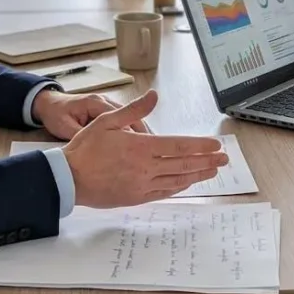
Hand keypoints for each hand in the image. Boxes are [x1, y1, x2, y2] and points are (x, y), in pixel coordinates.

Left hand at [32, 89, 147, 140]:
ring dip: (141, 134)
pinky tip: (139, 147)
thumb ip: (80, 135)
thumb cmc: (56, 114)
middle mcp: (105, 102)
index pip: (121, 116)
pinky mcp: (106, 113)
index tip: (142, 147)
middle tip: (154, 151)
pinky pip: (124, 122)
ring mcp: (107, 106)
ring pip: (130, 119)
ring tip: (152, 151)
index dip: (133, 132)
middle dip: (143, 134)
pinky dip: (133, 133)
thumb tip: (96, 149)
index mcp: (95, 103)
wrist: (48, 104)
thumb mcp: (64, 127)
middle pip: (131, 116)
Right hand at [63, 91, 228, 207]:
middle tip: (224, 159)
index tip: (215, 145)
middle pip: (183, 164)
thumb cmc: (86, 148)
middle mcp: (145, 167)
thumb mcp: (107, 121)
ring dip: (197, 175)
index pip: (178, 146)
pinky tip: (187, 183)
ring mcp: (142, 185)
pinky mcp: (136, 197)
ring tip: (213, 171)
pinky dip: (179, 187)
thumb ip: (134, 109)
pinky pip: (164, 192)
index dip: (199, 146)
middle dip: (207, 161)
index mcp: (140, 147)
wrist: (68, 178)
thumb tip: (153, 96)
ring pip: (177, 180)